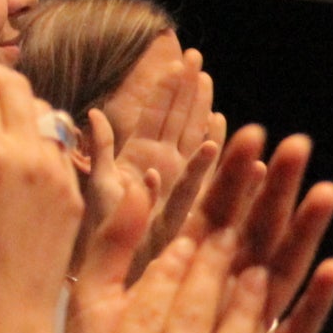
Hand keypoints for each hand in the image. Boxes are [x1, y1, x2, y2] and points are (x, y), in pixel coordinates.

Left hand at [59, 124, 332, 332]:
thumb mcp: (92, 296)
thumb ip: (114, 243)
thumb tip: (141, 183)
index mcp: (179, 272)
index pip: (212, 212)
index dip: (230, 174)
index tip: (249, 134)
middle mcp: (215, 297)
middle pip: (253, 234)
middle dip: (276, 190)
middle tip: (298, 147)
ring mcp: (238, 331)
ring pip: (279, 273)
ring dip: (304, 233)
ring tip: (325, 192)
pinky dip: (313, 306)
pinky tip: (332, 270)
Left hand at [120, 54, 227, 282]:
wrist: (108, 272)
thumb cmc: (99, 232)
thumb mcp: (98, 187)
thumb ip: (101, 150)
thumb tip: (96, 113)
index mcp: (142, 156)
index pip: (157, 114)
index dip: (167, 89)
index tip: (178, 61)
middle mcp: (166, 166)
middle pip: (180, 122)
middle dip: (189, 92)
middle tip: (197, 60)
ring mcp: (178, 185)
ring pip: (196, 144)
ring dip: (204, 119)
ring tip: (212, 93)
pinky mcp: (188, 209)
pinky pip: (205, 185)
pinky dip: (219, 168)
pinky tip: (236, 149)